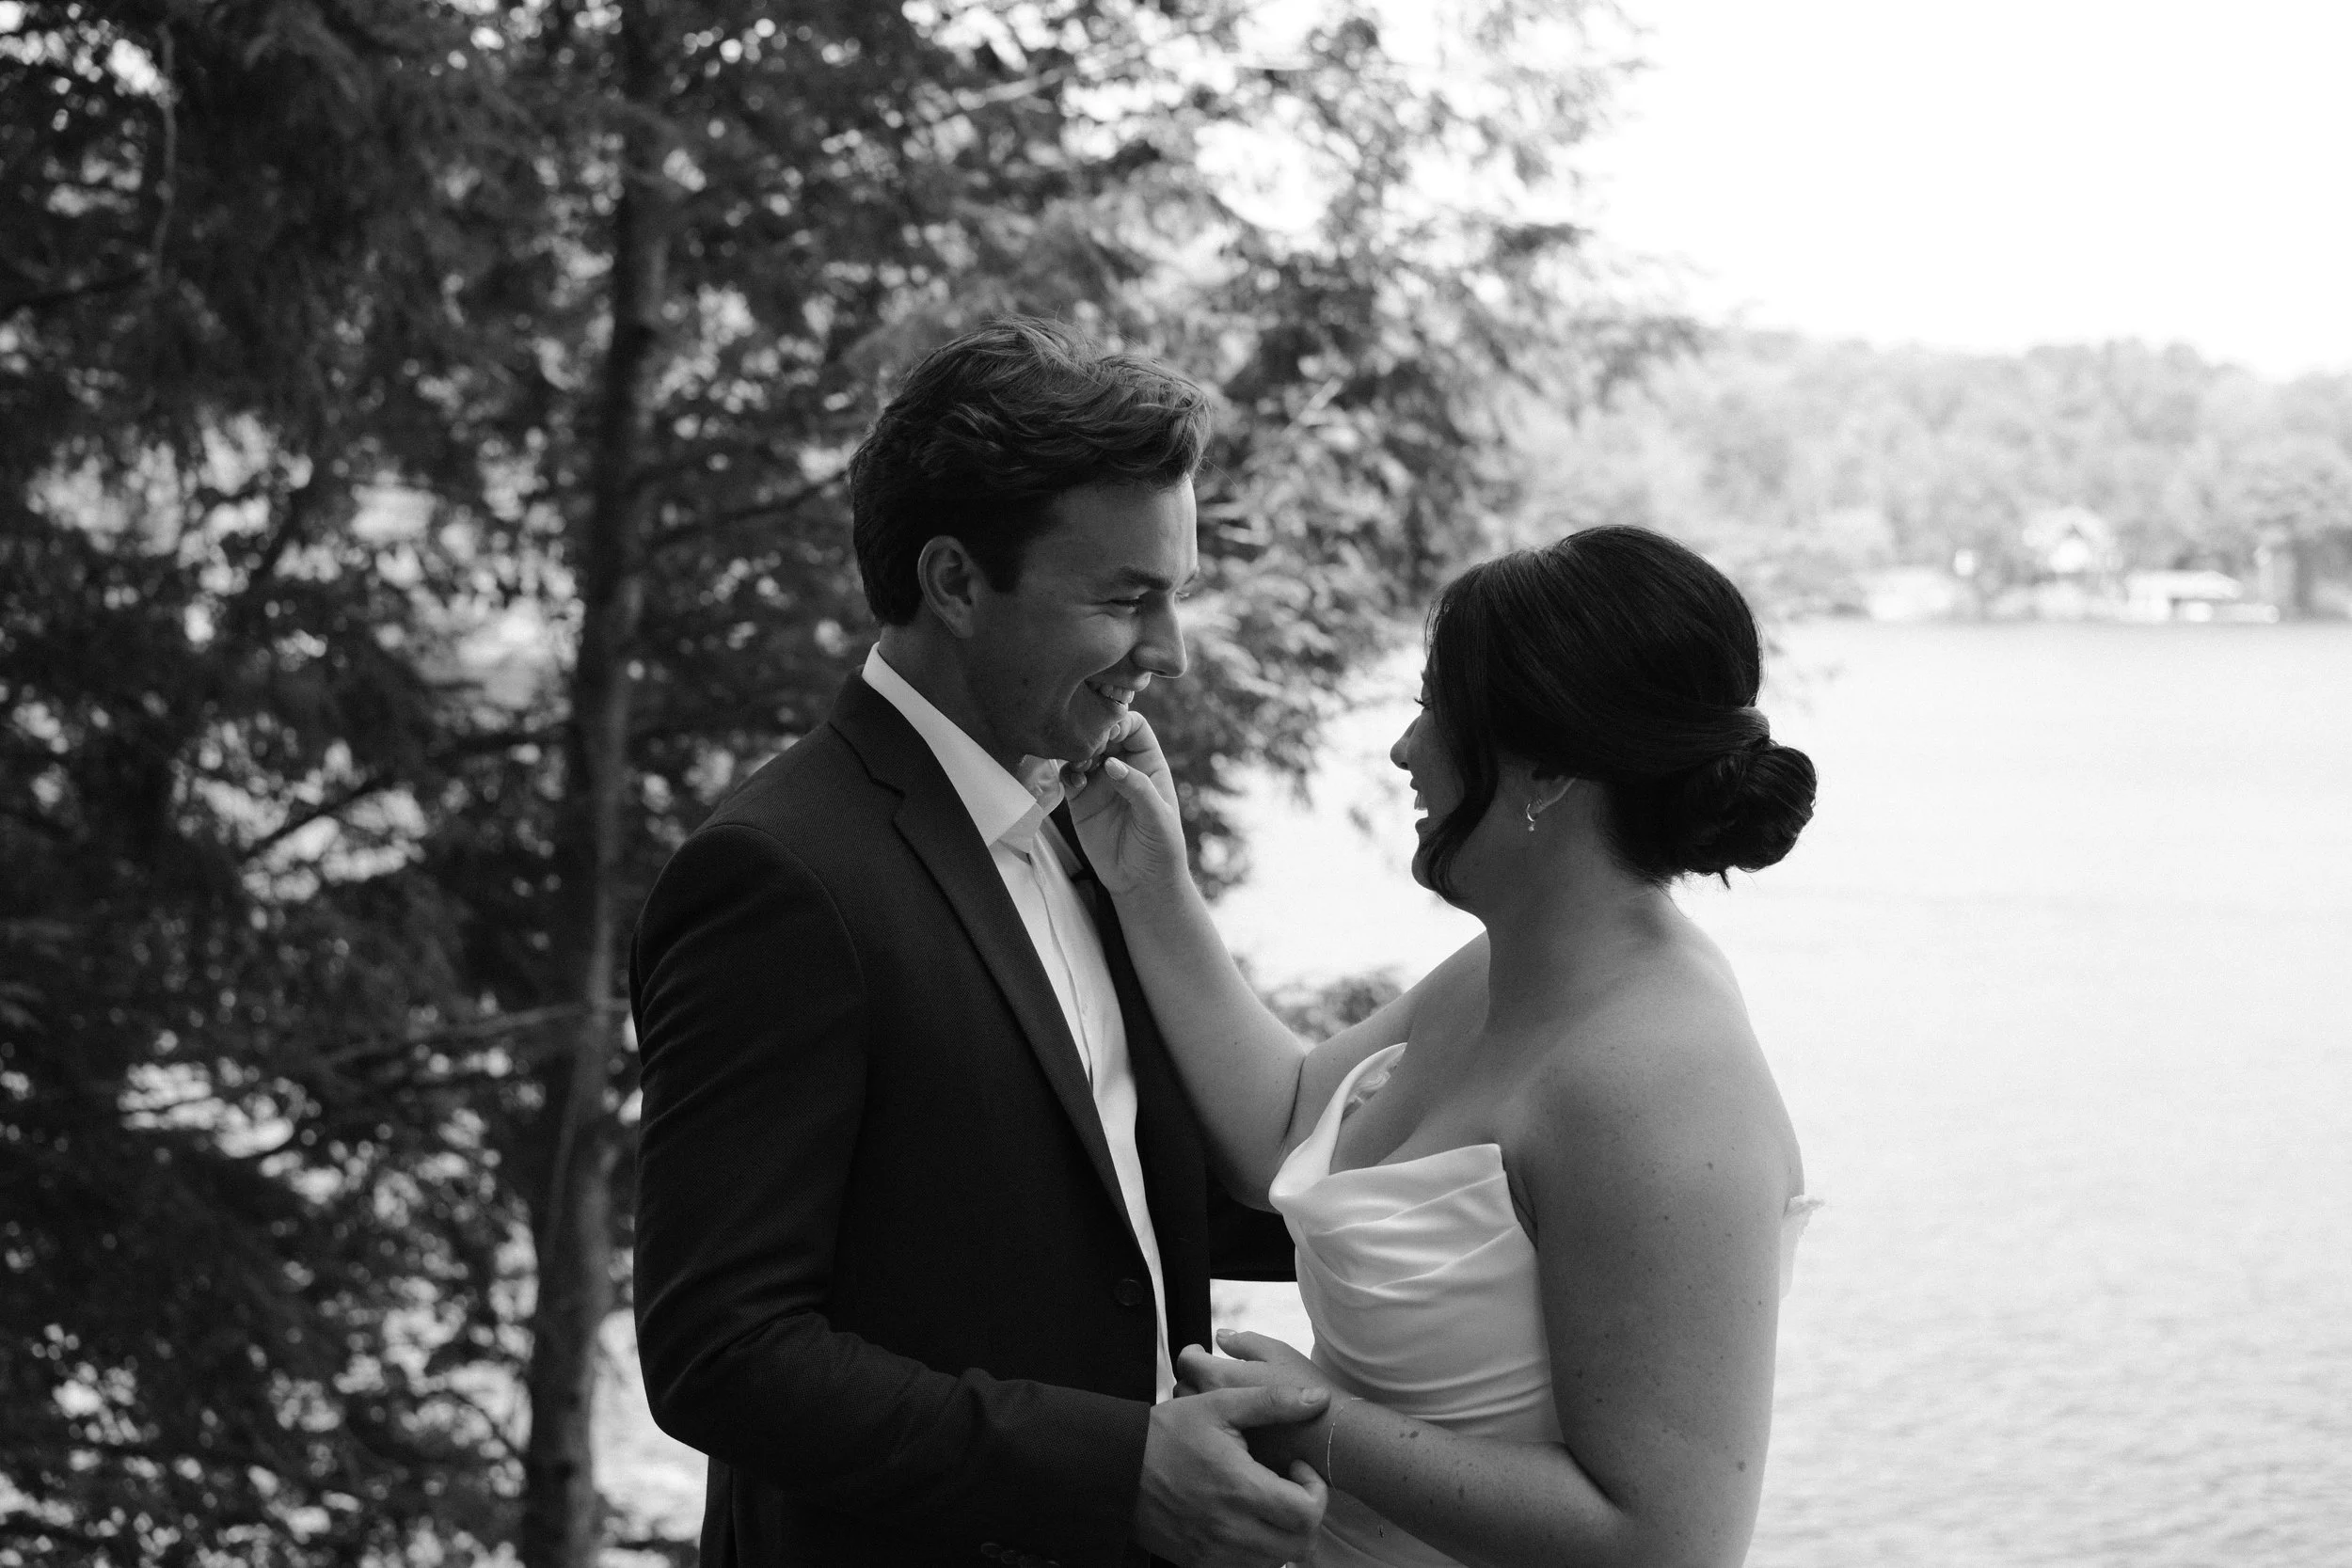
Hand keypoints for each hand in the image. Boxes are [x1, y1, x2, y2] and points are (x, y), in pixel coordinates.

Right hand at [1066, 712, 1187, 895]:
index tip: (1108, 730)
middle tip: (1089, 746)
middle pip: (1104, 733)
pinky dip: (1067, 771)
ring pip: (1083, 750)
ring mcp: (1100, 782)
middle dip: (1094, 732)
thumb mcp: (1157, 817)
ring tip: (1081, 764)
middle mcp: (1123, 767)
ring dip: (1078, 750)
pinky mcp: (1081, 800)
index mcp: (1148, 764)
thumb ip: (1137, 789)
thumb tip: (1112, 764)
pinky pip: (1068, 775)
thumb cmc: (1160, 848)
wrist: (1141, 882)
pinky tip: (1075, 783)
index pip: (1134, 727)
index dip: (1121, 721)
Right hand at [1132, 1379, 1330, 1567]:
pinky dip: (1257, 1550)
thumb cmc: (1167, 1433)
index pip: (1307, 1514)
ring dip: (1282, 1535)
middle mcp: (1231, 1529)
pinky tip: (1244, 1519)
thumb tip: (1319, 1399)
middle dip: (1305, 1516)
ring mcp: (1214, 1553)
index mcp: (1241, 1489)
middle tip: (1289, 1487)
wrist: (1115, 1466)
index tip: (1298, 1467)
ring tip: (1266, 1502)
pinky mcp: (1199, 1563)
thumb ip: (1272, 1401)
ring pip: (1275, 1561)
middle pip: (1299, 1546)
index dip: (1316, 1491)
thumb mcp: (1218, 1405)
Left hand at [1179, 1333, 1338, 1477]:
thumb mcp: (1277, 1353)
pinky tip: (1236, 1425)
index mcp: (1218, 1378)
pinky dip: (1217, 1429)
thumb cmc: (1305, 1387)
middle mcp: (1211, 1408)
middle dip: (1193, 1379)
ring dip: (1202, 1405)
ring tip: (1222, 1400)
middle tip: (1210, 1375)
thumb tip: (1221, 1336)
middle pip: (1184, 1389)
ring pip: (1196, 1417)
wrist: (1330, 1438)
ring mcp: (1219, 1436)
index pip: (1187, 1361)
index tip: (1200, 1353)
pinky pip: (1212, 1440)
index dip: (1193, 1353)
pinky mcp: (1231, 1457)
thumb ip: (1244, 1342)